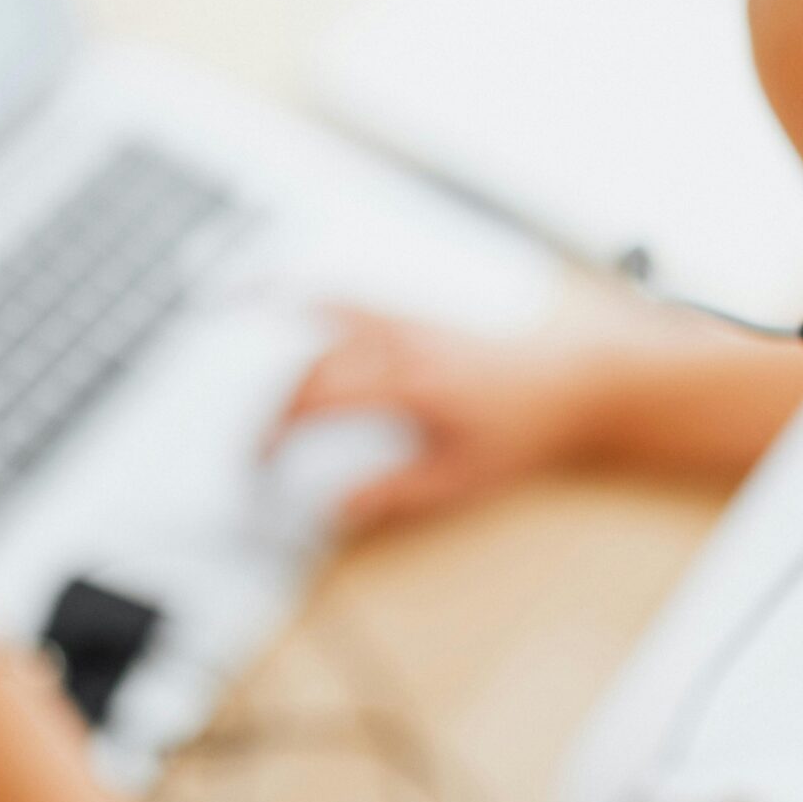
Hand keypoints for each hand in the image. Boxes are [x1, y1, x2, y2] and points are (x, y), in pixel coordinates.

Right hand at [269, 310, 609, 536]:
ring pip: (323, 313)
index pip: (319, 398)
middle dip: (271, 400)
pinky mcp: (414, 314)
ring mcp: (406, 321)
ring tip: (231, 321)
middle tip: (253, 439)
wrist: (570, 385)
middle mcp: (401, 342)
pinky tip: (287, 292)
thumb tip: (335, 509)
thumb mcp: (461, 479)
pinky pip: (351, 295)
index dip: (277, 430)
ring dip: (278, 323)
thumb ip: (394, 495)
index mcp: (408, 383)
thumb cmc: (522, 431)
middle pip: (313, 361)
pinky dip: (312, 292)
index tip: (259, 460)